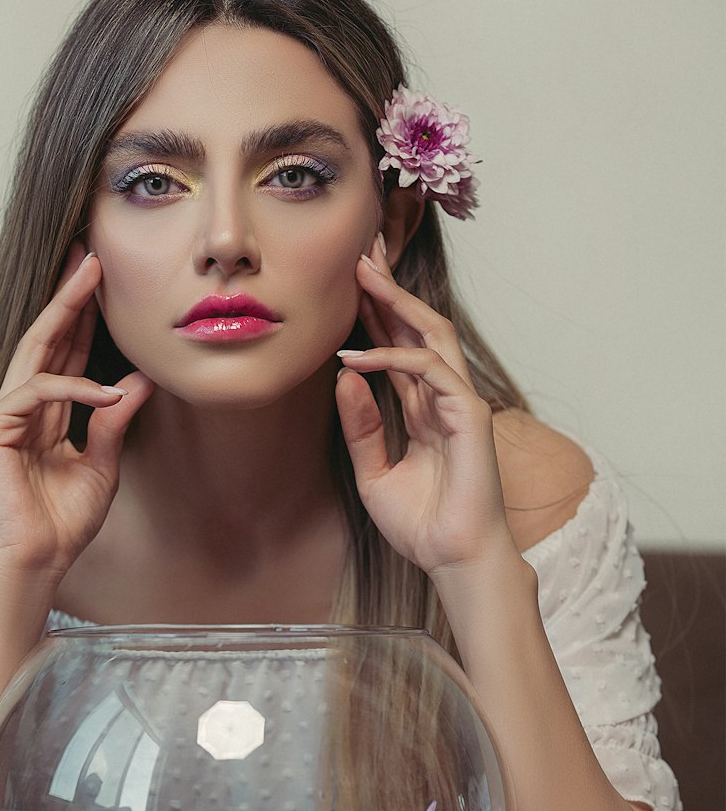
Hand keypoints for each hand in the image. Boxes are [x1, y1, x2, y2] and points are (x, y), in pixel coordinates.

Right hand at [0, 246, 151, 584]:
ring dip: (67, 313)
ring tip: (96, 283)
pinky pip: (37, 390)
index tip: (99, 280)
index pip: (64, 355)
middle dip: (68, 296)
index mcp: (44, 416)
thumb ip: (114, 421)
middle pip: (44, 339)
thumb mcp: (101, 465)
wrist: (37, 560)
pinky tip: (108, 392)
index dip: (81, 318)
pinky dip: (76, 387)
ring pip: (35, 350)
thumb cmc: (63, 523)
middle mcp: (20, 409)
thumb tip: (140, 379)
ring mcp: (2, 416)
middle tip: (90, 255)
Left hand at [335, 236, 515, 577]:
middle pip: (418, 326)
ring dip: (396, 301)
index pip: (399, 346)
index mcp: (424, 409)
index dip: (375, 312)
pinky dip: (390, 359)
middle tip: (361, 250)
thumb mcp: (374, 473)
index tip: (349, 280)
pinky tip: (353, 359)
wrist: (453, 560)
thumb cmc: (423, 525)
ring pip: (431, 333)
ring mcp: (460, 402)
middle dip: (389, 287)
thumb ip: (361, 426)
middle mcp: (443, 397)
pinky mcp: (469, 414)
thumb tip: (342, 377)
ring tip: (362, 273)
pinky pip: (428, 370)